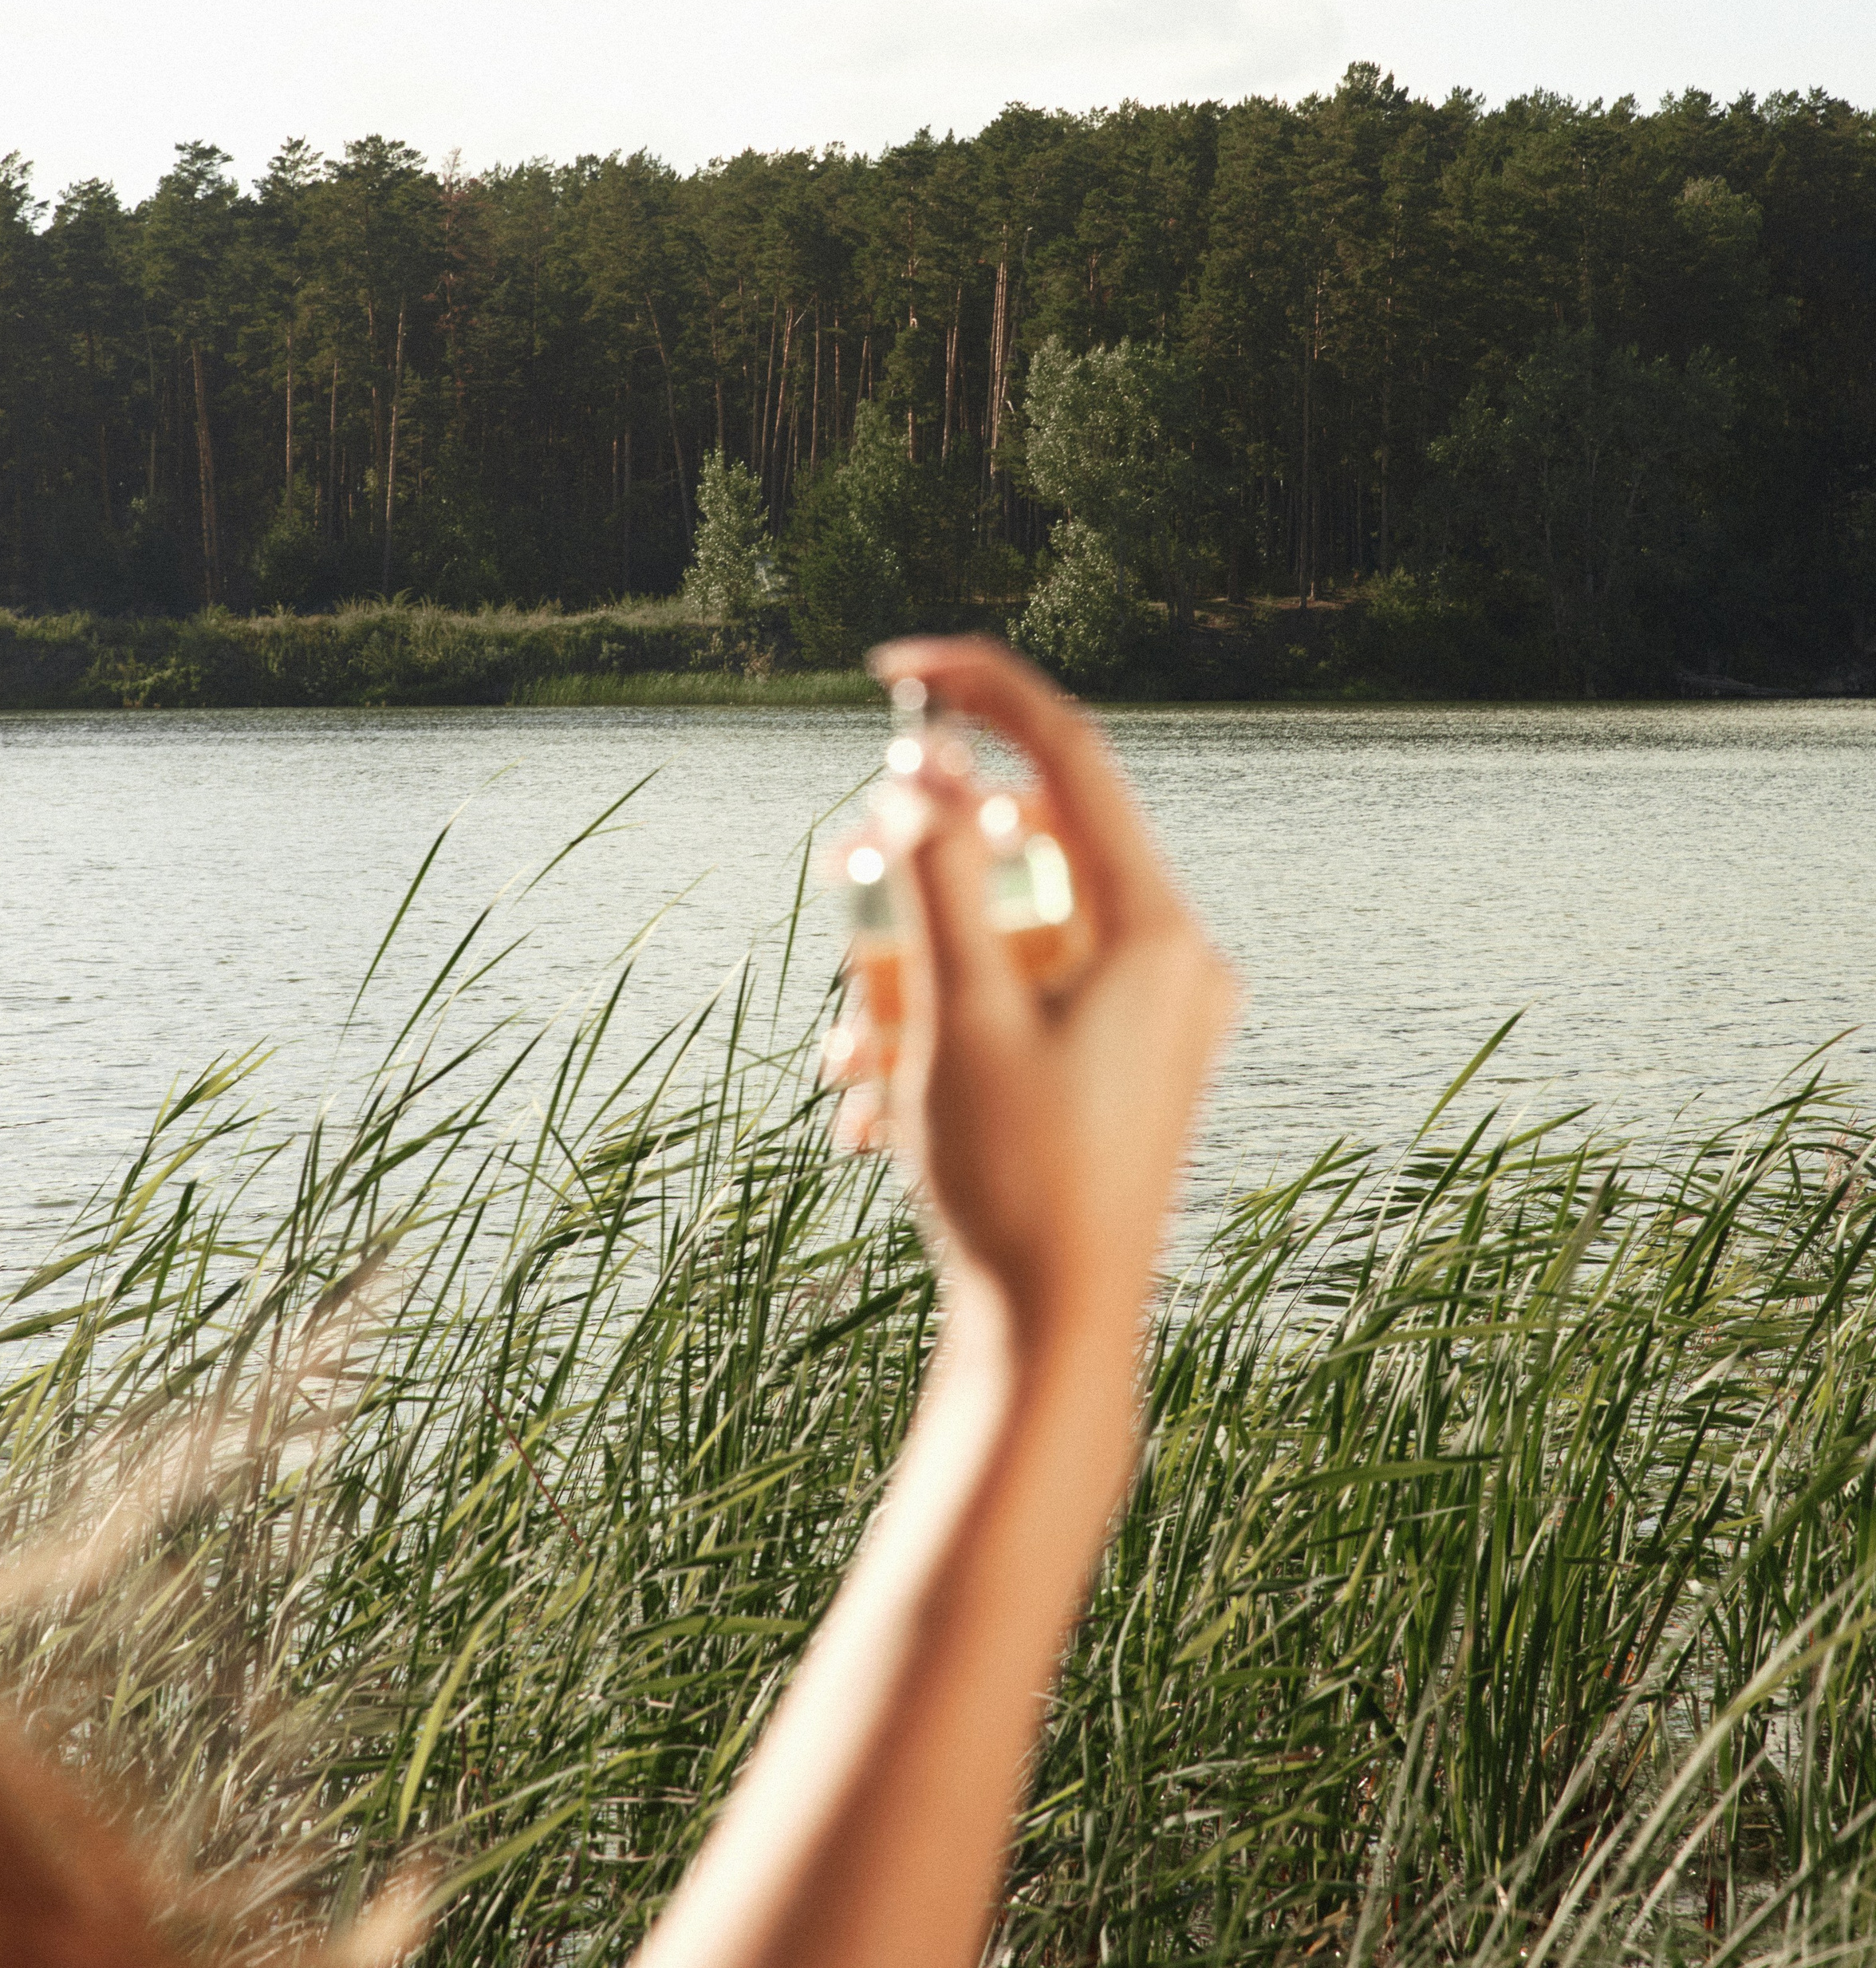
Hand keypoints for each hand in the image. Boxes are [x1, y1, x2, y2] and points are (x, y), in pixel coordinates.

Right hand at [835, 637, 1237, 1345]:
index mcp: (1157, 932)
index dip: (978, 694)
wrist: (1058, 1343)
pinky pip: (1020, 1004)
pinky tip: (870, 1101)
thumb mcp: (959, 1015)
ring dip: (910, 977)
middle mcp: (1172, 963)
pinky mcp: (1121, 1065)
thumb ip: (939, 876)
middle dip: (915, 881)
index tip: (890, 665)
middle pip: (1023, 859)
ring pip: (1006, 942)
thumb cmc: (1016, 1182)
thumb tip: (920, 767)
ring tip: (845, 1053)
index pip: (1068, 759)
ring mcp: (1151, 1019)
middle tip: (836, 883)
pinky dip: (942, 1028)